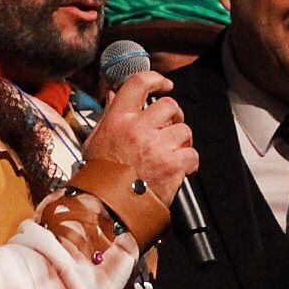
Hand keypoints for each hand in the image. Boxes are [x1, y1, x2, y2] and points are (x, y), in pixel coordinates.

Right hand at [82, 72, 199, 206]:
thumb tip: (116, 95)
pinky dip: (189, 162)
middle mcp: (138, 128)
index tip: (164, 84)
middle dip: (174, 116)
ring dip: (181, 141)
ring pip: (184, 130)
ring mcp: (157, 146)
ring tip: (171, 154)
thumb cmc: (99, 177)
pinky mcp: (172, 165)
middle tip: (169, 129)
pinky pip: (192, 154)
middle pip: (170, 105)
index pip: (139, 83)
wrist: (107, 208)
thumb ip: (110, 116)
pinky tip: (178, 170)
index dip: (156, 79)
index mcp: (118, 119)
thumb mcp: (96, 141)